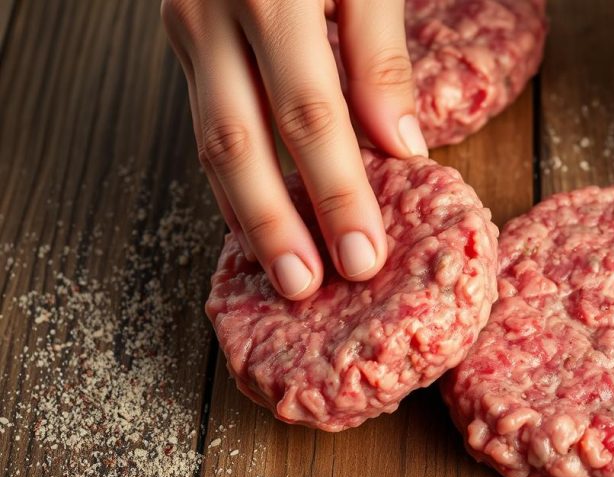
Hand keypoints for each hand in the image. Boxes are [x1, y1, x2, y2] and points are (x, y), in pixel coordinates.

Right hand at [162, 0, 427, 298]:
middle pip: (244, 140)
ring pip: (210, 139)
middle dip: (283, 221)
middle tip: (316, 286)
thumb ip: (379, 50)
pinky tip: (253, 218)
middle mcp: (213, 12)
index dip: (337, 189)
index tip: (366, 252)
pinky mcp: (186, 39)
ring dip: (248, 213)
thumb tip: (400, 145)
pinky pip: (206, 119)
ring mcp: (189, 26)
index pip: (310, 113)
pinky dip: (230, 177)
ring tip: (282, 271)